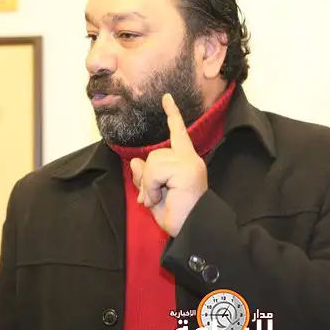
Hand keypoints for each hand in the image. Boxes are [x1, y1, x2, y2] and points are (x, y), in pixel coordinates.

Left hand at [130, 94, 207, 236]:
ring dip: (149, 184)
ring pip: (153, 161)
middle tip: (151, 199)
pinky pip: (155, 170)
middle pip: (155, 155)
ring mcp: (190, 162)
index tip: (166, 98)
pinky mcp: (187, 168)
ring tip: (157, 199)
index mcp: (186, 162)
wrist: (192, 231)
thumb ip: (145, 178)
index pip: (178, 134)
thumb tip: (136, 162)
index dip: (172, 115)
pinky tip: (158, 198)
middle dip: (147, 178)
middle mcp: (191, 158)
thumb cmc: (177, 217)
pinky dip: (150, 186)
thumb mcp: (154, 195)